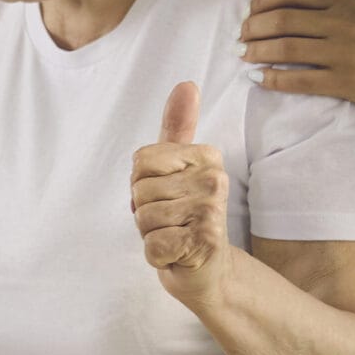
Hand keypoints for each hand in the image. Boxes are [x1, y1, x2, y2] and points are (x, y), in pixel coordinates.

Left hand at [131, 81, 231, 301]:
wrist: (207, 270)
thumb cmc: (184, 216)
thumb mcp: (175, 168)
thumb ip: (177, 126)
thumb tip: (187, 84)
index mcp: (206, 156)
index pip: (140, 161)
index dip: (142, 184)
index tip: (165, 195)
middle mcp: (214, 179)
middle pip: (139, 189)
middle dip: (144, 211)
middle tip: (170, 221)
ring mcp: (211, 211)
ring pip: (143, 216)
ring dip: (150, 233)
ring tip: (173, 235)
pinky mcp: (203, 242)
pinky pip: (152, 245)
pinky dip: (156, 255)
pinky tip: (176, 254)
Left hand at [240, 0, 354, 115]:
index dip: (262, 1)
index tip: (251, 12)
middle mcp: (341, 22)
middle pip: (282, 19)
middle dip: (253, 27)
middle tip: (241, 35)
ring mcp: (342, 53)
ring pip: (286, 49)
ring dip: (257, 52)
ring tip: (244, 55)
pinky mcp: (345, 82)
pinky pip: (300, 80)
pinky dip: (274, 79)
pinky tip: (259, 78)